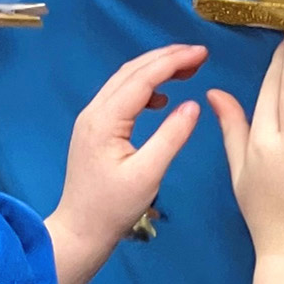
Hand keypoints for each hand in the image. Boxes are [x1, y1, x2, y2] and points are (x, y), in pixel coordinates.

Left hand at [46, 44, 209, 283]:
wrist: (80, 231)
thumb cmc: (113, 208)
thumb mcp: (148, 174)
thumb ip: (171, 137)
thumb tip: (194, 105)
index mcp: (105, 120)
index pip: (143, 78)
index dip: (173, 61)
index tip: (203, 53)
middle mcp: (94, 112)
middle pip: (131, 72)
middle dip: (166, 58)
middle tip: (199, 56)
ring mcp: (91, 120)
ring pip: (124, 81)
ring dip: (155, 71)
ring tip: (187, 70)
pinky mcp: (94, 130)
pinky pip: (120, 97)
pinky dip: (144, 89)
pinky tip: (162, 99)